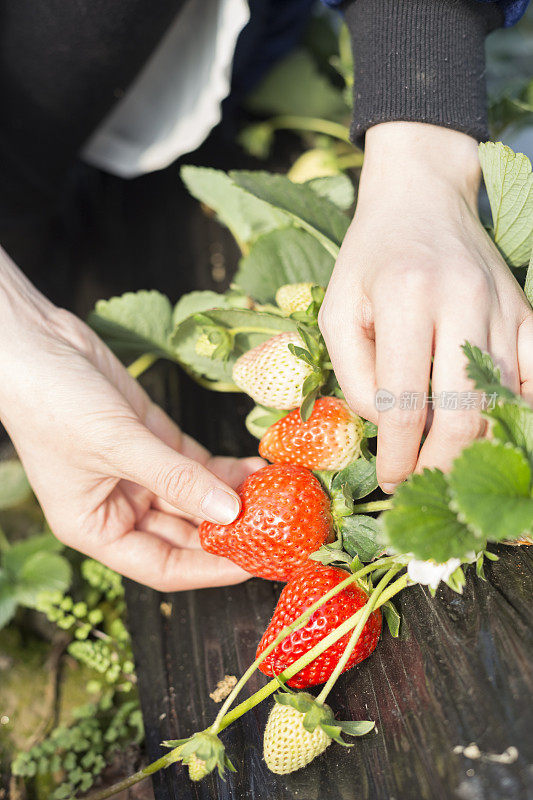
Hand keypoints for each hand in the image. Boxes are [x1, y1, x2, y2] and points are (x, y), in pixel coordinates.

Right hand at [0, 249, 262, 589]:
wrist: (34, 342)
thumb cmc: (51, 402)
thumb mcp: (117, 445)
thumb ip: (176, 478)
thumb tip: (230, 511)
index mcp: (96, 528)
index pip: (162, 566)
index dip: (208, 570)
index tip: (252, 565)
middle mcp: (118, 506)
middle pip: (184, 534)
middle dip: (228, 532)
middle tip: (275, 530)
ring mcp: (138, 472)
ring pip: (194, 498)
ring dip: (231, 498)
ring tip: (273, 495)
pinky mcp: (152, 439)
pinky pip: (195, 464)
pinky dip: (222, 468)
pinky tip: (254, 467)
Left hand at [319, 122, 532, 491]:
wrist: (422, 196)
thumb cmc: (370, 259)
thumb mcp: (337, 310)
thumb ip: (353, 374)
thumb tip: (388, 424)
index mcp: (406, 296)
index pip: (405, 399)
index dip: (398, 453)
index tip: (390, 480)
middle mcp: (462, 299)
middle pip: (465, 409)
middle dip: (442, 462)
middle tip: (422, 484)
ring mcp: (502, 304)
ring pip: (503, 397)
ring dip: (477, 444)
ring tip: (448, 468)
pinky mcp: (524, 309)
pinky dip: (521, 409)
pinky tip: (498, 432)